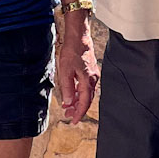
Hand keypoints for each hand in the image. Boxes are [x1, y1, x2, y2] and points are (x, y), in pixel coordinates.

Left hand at [55, 9, 98, 123]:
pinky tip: (72, 94)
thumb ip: (68, 88)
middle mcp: (93, 79)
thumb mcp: (66, 70)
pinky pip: (86, 86)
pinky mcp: (90, 71)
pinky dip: (79, 93)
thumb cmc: (72, 51)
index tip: (73, 120)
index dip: (79, 113)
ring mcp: (92, 75)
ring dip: (78, 101)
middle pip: (87, 99)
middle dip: (78, 109)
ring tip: (68, 106)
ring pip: (86, 93)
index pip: (84, 102)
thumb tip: (69, 102)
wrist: (79, 37)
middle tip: (68, 115)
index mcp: (88, 80)